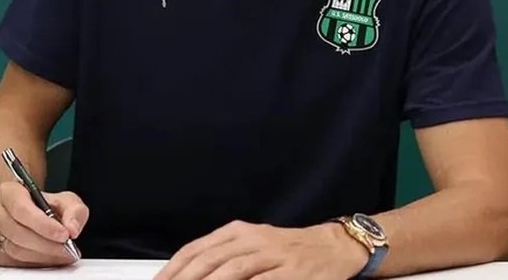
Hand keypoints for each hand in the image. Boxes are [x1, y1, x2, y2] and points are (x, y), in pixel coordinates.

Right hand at [0, 181, 87, 267]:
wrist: (26, 212)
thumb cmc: (42, 205)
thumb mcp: (63, 200)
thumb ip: (74, 210)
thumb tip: (72, 228)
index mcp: (8, 192)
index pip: (22, 209)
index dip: (43, 225)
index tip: (64, 234)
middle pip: (18, 233)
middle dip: (47, 245)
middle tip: (67, 249)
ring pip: (15, 251)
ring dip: (42, 256)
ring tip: (61, 255)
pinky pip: (12, 263)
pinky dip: (34, 264)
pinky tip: (47, 259)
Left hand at [153, 220, 367, 279]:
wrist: (332, 247)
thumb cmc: (288, 249)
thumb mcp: (253, 245)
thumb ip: (224, 256)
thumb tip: (191, 273)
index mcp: (238, 232)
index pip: (197, 248)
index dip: (175, 268)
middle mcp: (253, 240)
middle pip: (210, 260)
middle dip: (185, 278)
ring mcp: (273, 255)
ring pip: (232, 270)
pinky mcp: (291, 272)